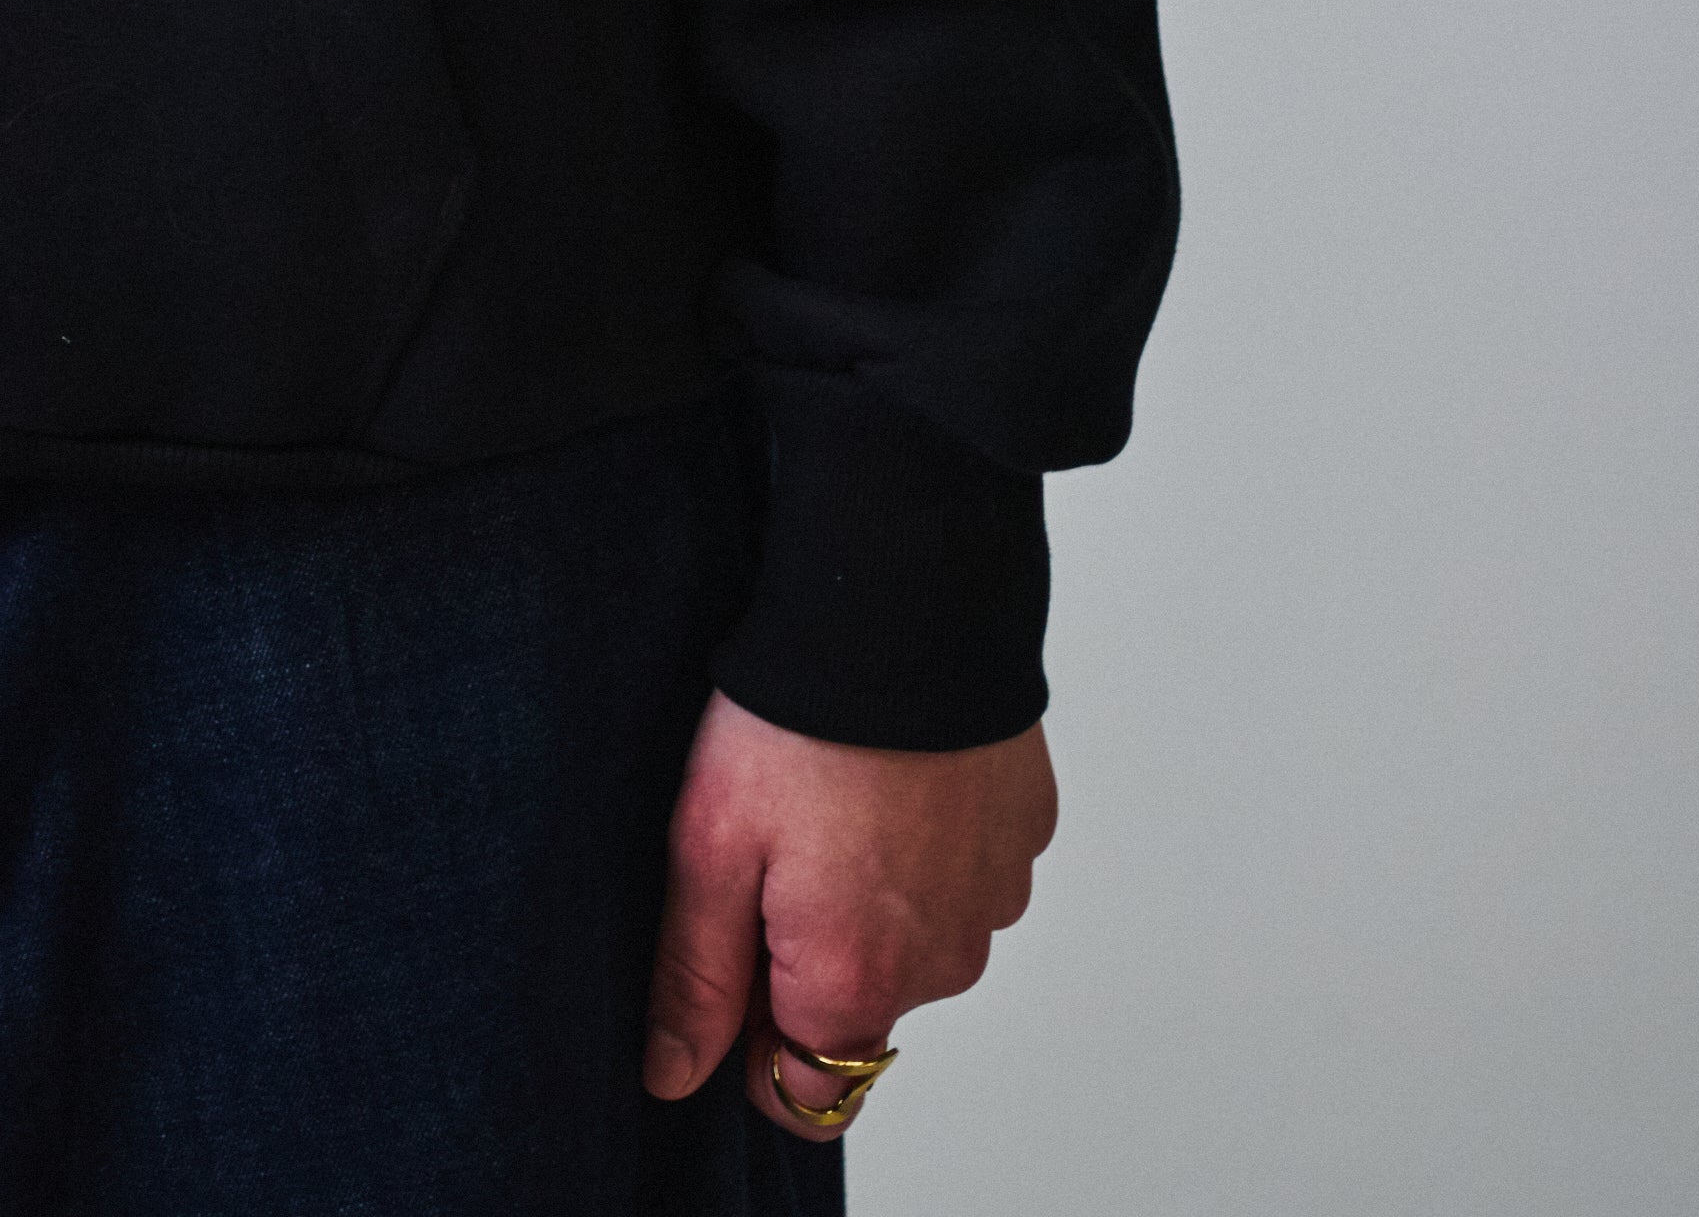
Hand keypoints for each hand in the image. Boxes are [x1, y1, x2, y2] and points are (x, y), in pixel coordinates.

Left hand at [643, 690, 1055, 1139]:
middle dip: (809, 950)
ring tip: (833, 793)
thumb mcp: (709, 846)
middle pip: (859, 1004)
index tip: (734, 953)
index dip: (754, 1040)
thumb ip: (695, 978)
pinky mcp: (1024, 836)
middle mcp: (942, 965)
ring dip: (873, 894)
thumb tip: (674, 1077)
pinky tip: (889, 773)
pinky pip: (965, 873)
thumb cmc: (795, 722)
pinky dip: (928, 843)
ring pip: (916, 937)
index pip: (807, 1092)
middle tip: (773, 842)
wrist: (905, 606)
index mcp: (857, 982)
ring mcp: (994, 900)